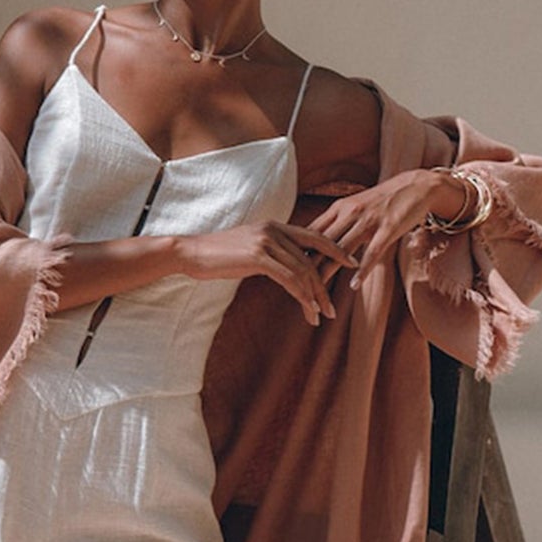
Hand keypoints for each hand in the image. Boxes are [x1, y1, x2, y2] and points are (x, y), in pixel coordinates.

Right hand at [177, 222, 356, 325]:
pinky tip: (307, 310)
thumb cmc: (217, 255)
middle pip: (313, 256)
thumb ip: (270, 252)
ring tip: (322, 316)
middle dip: (326, 284)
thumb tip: (286, 266)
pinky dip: (302, 296)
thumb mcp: (249, 248)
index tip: (351, 264)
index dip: (335, 250)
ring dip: (316, 296)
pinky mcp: (258, 256)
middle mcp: (274, 229)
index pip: (314, 236)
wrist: (190, 252)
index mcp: (275, 225)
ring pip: (303, 270)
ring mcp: (266, 241)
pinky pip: (289, 278)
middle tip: (334, 308)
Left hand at [303, 171, 459, 288]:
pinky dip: (361, 269)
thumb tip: (312, 244)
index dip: (295, 253)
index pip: (310, 234)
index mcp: (338, 209)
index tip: (281, 272)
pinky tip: (353, 285)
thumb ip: (336, 225)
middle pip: (321, 245)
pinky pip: (372, 251)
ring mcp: (368, 220)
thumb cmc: (382, 201)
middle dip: (307, 269)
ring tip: (317, 295)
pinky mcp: (388, 228)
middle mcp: (349, 213)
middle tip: (293, 291)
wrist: (416, 186)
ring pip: (341, 250)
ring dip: (329, 274)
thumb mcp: (354, 208)